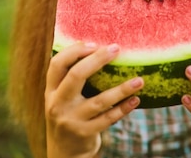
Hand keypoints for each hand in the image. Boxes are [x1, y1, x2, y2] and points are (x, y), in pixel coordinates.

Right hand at [45, 42, 144, 157]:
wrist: (64, 152)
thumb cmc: (69, 114)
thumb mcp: (61, 97)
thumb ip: (71, 77)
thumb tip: (97, 46)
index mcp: (51, 91)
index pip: (56, 64)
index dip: (74, 51)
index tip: (94, 43)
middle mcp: (57, 104)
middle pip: (76, 76)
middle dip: (97, 60)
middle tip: (116, 48)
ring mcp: (70, 120)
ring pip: (99, 101)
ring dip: (121, 89)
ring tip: (140, 80)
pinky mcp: (84, 134)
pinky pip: (108, 119)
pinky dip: (123, 109)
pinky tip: (136, 100)